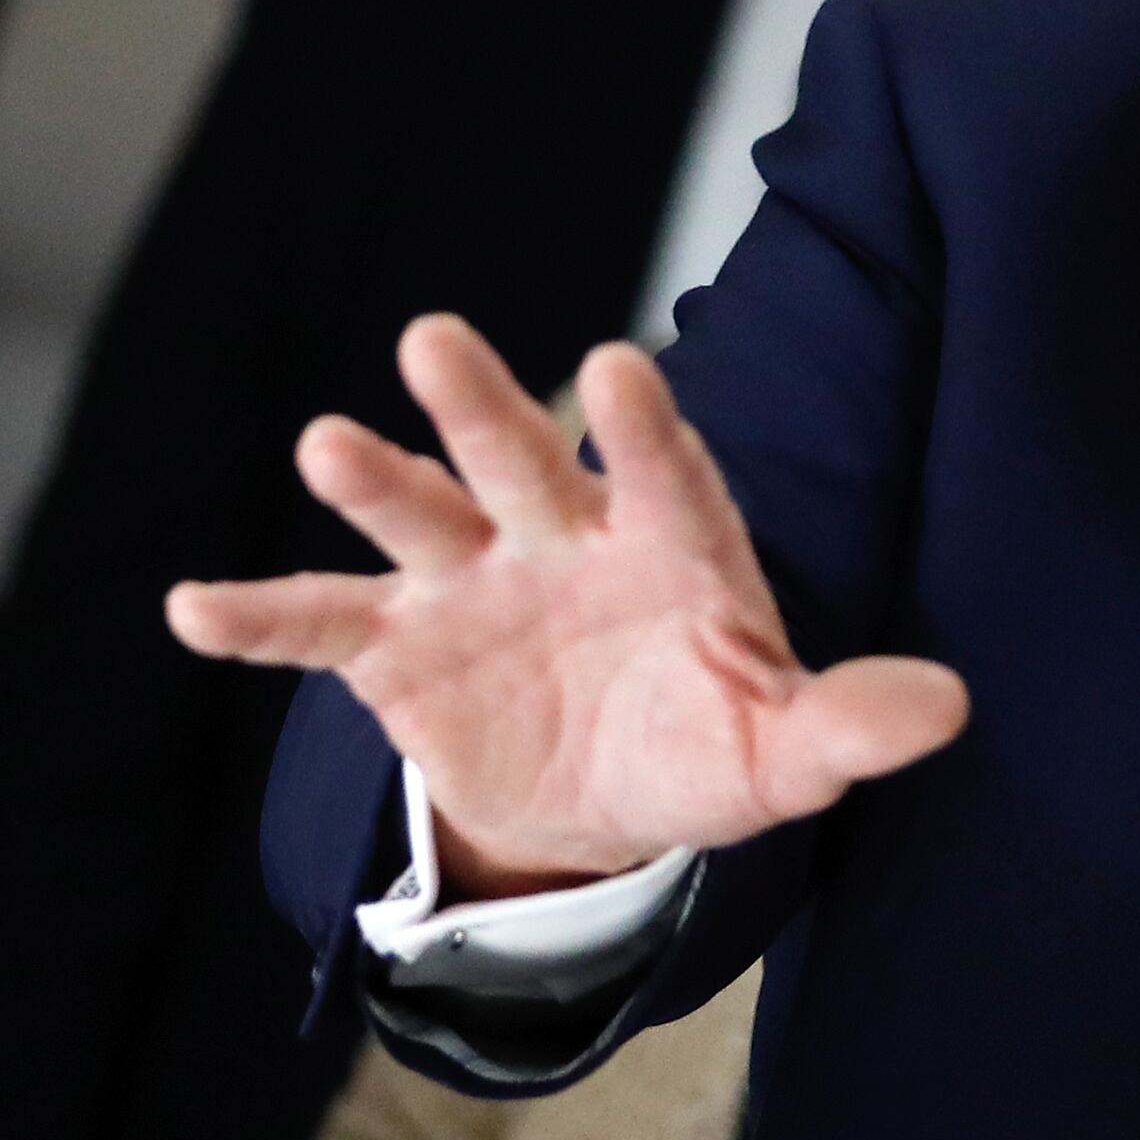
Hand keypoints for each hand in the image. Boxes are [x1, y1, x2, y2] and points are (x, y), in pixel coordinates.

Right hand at [164, 317, 968, 894]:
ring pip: (419, 517)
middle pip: (520, 461)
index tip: (619, 371)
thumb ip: (849, 726)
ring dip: (374, 482)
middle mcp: (561, 542)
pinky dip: (260, 618)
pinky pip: (323, 625)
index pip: (666, 482)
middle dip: (481, 405)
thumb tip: (950, 707)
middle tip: (433, 340)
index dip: (643, 432)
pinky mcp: (399, 648)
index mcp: (669, 551)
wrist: (603, 799)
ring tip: (326, 444)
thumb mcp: (781, 753)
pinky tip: (190, 607)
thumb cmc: (708, 746)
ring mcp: (472, 585)